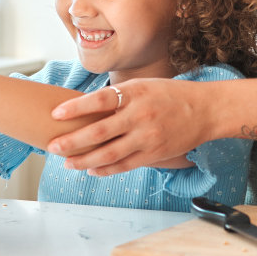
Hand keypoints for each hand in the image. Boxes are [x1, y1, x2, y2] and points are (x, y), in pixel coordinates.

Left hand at [45, 78, 212, 175]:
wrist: (204, 111)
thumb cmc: (169, 95)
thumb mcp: (143, 86)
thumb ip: (118, 97)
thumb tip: (85, 106)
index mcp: (135, 93)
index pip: (100, 99)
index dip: (76, 108)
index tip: (55, 114)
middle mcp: (140, 116)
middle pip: (99, 132)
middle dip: (72, 141)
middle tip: (52, 147)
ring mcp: (147, 137)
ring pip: (109, 153)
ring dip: (84, 160)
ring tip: (67, 162)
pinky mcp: (154, 154)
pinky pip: (124, 165)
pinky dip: (105, 169)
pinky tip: (91, 169)